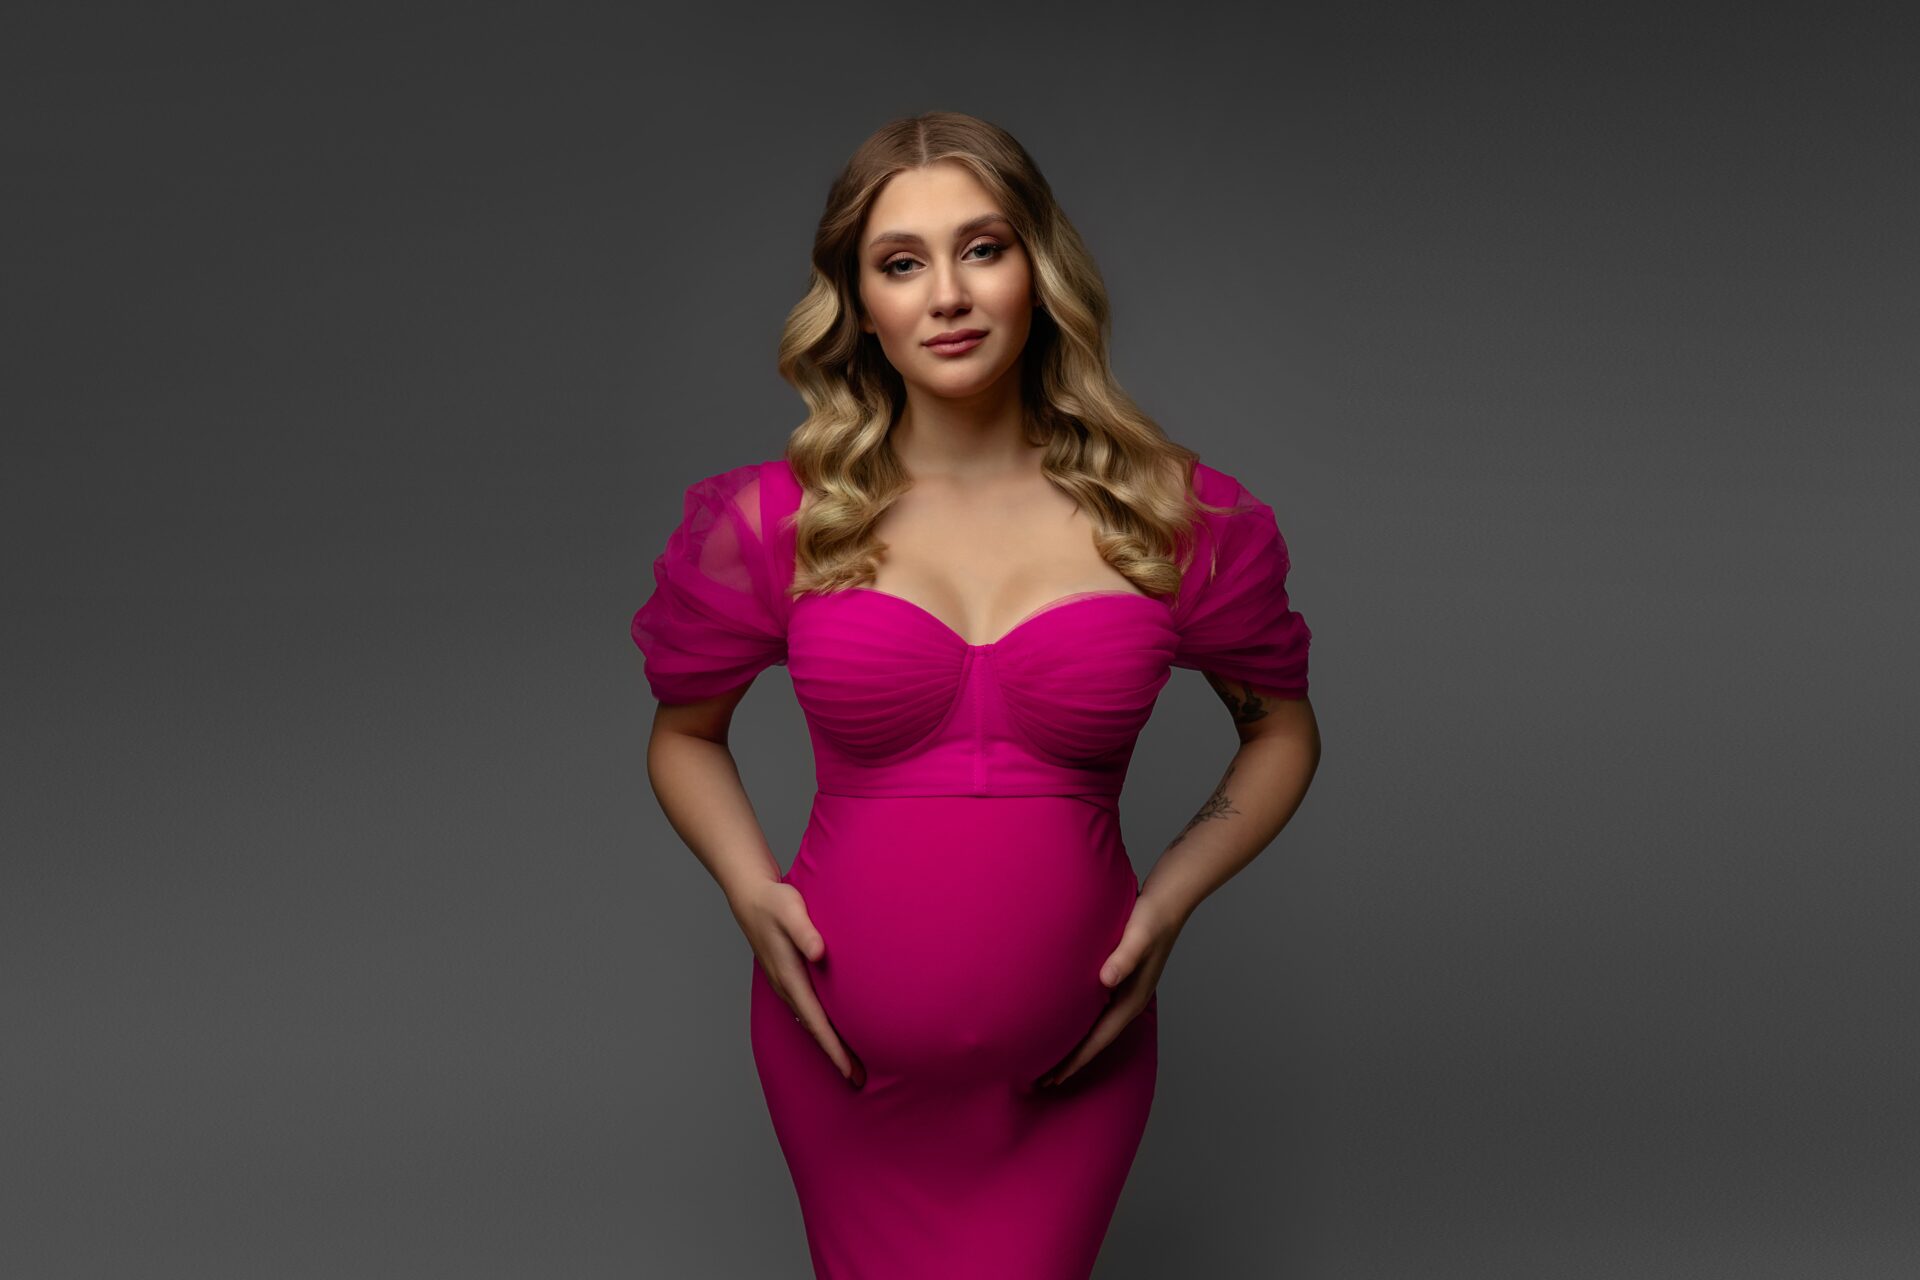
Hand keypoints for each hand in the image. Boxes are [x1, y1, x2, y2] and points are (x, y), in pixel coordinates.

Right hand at [731, 878, 865, 1086]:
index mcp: (789, 976)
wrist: (750, 895)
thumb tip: (819, 954)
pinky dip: (820, 1026)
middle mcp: (785, 986)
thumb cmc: (775, 901)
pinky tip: (832, 1030)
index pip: (816, 1021)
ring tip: (850, 1063)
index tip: (850, 1070)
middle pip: (813, 1030)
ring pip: (809, 1022)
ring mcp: (784, 984)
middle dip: (835, 1056)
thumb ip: (805, 931)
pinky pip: (806, 1010)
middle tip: (859, 1080)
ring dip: (828, 1043)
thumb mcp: (791, 909)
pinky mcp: (786, 977)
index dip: (834, 1048)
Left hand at [1035, 890, 1186, 1087]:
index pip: (1098, 1039)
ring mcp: (1125, 993)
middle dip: (1070, 1062)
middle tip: (1042, 1081)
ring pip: (1095, 1028)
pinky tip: (1065, 1023)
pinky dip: (1079, 1024)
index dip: (1075, 1060)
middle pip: (1095, 1041)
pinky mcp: (1119, 980)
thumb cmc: (1150, 918)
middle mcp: (1128, 1001)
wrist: (1167, 901)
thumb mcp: (1137, 936)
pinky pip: (1095, 1012)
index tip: (1054, 1078)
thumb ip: (1124, 957)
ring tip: (1050, 1060)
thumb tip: (1107, 980)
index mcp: (1131, 999)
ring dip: (1074, 1045)